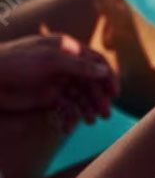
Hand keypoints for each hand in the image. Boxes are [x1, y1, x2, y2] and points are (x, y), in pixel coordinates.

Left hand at [0, 35, 118, 128]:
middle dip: (99, 98)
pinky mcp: (48, 97)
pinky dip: (70, 117)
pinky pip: (66, 108)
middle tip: (105, 114)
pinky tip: (70, 126)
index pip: (96, 62)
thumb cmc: (17, 61)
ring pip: (81, 96)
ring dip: (88, 108)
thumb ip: (79, 66)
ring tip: (92, 121)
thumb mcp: (50, 60)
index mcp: (68, 50)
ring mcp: (58, 82)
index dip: (108, 77)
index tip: (114, 94)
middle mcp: (66, 65)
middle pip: (91, 82)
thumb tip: (105, 71)